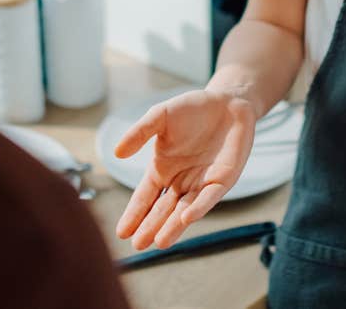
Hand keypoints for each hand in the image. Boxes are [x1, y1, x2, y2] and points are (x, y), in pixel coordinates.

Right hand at [114, 88, 257, 249]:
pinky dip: (199, 208)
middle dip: (151, 226)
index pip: (145, 196)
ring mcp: (202, 181)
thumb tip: (117, 153)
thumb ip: (140, 132)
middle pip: (163, 208)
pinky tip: (186, 218)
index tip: (122, 232)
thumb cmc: (193, 108)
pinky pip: (209, 196)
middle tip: (138, 244)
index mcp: (163, 168)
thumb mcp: (161, 115)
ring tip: (160, 242)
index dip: (134, 213)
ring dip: (173, 225)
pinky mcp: (223, 179)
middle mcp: (181, 180)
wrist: (228, 101)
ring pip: (184, 209)